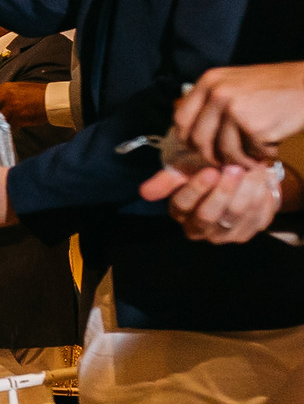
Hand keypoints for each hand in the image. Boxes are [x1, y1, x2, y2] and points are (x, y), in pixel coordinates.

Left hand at [0, 81, 52, 130]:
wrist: (51, 99)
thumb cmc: (37, 94)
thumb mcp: (17, 89)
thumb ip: (5, 96)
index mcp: (2, 88)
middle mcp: (2, 97)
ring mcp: (7, 108)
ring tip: (3, 124)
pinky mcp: (14, 119)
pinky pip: (5, 125)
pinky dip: (7, 127)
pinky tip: (13, 125)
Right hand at [139, 163, 286, 243]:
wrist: (236, 176)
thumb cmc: (204, 169)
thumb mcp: (183, 168)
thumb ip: (167, 179)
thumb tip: (144, 193)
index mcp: (179, 212)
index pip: (182, 205)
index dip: (196, 189)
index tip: (211, 171)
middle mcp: (198, 229)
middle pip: (208, 215)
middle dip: (223, 191)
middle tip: (235, 169)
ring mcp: (222, 235)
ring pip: (234, 214)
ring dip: (245, 189)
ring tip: (252, 169)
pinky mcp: (245, 234)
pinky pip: (256, 216)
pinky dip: (260, 196)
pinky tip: (260, 180)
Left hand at [174, 63, 303, 167]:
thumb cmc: (276, 86)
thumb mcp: (235, 82)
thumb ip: (212, 102)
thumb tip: (189, 131)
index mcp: (209, 81)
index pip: (181, 119)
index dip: (188, 139)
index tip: (199, 149)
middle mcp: (217, 93)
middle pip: (199, 140)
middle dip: (213, 156)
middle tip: (228, 160)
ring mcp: (234, 110)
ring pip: (225, 151)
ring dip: (241, 160)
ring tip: (256, 155)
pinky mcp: (254, 126)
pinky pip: (251, 153)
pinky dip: (262, 155)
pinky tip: (272, 146)